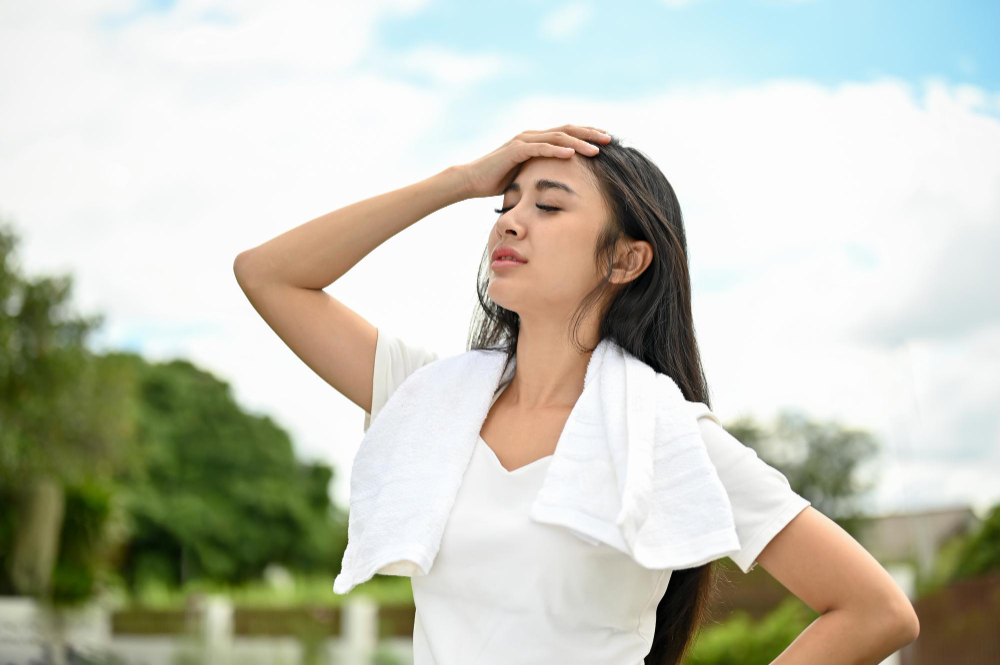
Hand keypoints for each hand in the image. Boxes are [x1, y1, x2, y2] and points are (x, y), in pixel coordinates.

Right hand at [456, 124, 611, 198]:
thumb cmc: (497, 180)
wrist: (472, 180)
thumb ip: (540, 172)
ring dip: (579, 142)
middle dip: (590, 134)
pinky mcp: (515, 150)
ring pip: (557, 137)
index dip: (587, 135)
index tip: (606, 141)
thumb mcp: (525, 175)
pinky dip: (557, 149)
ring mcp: (523, 140)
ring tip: (597, 149)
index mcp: (536, 140)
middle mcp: (532, 135)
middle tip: (610, 139)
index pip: (567, 133)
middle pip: (567, 130)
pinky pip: (540, 148)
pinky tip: (572, 154)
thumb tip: (558, 183)